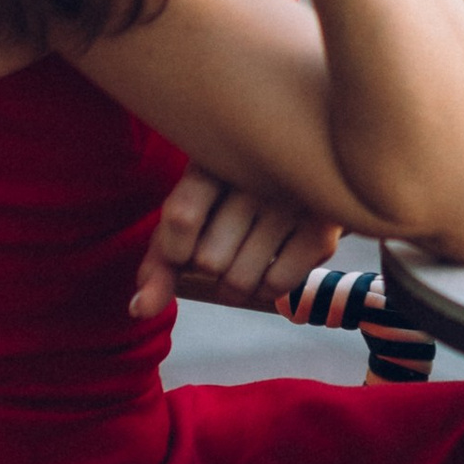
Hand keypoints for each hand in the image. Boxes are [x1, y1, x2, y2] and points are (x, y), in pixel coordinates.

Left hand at [134, 162, 343, 321]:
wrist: (304, 160)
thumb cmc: (230, 193)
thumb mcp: (193, 207)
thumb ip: (162, 258)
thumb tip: (140, 310)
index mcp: (218, 154)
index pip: (181, 218)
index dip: (172, 251)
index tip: (182, 243)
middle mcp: (261, 171)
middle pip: (209, 261)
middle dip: (209, 263)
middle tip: (226, 235)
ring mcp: (296, 198)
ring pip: (239, 281)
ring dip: (234, 281)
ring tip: (247, 248)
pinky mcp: (324, 227)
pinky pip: (275, 287)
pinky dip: (265, 285)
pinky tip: (271, 257)